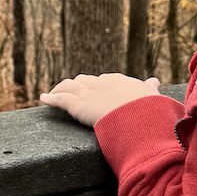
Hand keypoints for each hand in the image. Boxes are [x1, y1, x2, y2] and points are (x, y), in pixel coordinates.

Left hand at [40, 73, 162, 127]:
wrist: (139, 114)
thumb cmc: (149, 109)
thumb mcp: (153, 96)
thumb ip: (150, 89)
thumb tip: (154, 81)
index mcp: (120, 82)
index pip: (105, 80)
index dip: (98, 85)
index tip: (96, 90)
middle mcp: (102, 84)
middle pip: (85, 81)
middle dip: (78, 86)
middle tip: (73, 92)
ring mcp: (89, 93)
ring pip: (70, 87)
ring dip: (61, 89)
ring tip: (53, 94)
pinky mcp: (79, 105)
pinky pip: (61, 99)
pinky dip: (51, 99)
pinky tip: (43, 99)